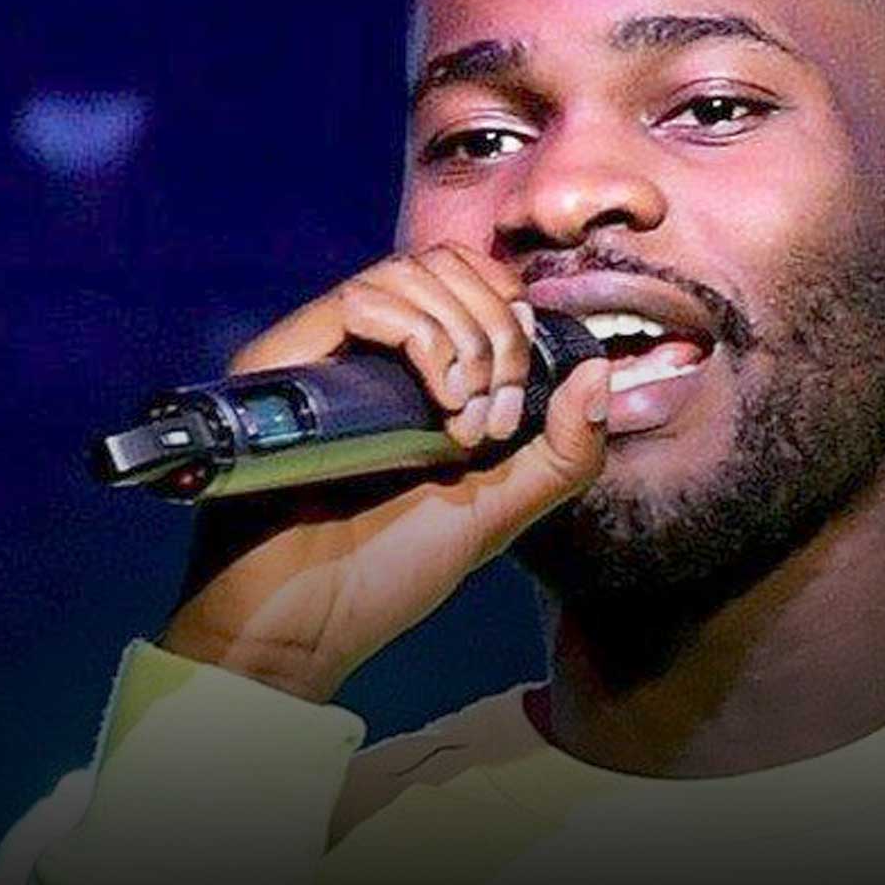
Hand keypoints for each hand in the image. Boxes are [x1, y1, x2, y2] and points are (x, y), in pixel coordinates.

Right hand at [160, 243, 611, 701]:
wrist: (308, 620)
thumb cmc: (392, 570)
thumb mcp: (503, 508)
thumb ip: (565, 450)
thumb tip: (600, 369)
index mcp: (413, 371)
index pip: (466, 277)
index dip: (508, 305)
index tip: (523, 380)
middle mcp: (366, 350)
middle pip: (445, 263)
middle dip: (497, 328)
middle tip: (497, 414)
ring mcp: (324, 352)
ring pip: (407, 274)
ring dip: (462, 338)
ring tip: (465, 420)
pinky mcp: (284, 362)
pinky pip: (360, 300)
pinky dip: (419, 338)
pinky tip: (438, 400)